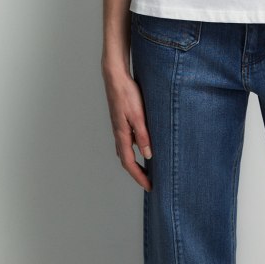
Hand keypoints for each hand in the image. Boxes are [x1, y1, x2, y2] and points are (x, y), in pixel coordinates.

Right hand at [102, 65, 153, 190]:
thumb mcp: (138, 115)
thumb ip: (142, 135)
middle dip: (136, 172)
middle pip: (126, 159)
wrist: (115, 76)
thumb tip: (147, 155)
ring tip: (148, 166)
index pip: (129, 163)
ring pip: (126, 149)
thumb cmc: (126, 93)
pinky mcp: (121, 119)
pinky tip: (143, 143)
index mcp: (122, 135)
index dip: (139, 176)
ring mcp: (119, 126)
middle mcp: (119, 133)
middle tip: (148, 180)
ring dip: (135, 161)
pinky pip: (127, 139)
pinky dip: (134, 147)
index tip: (149, 187)